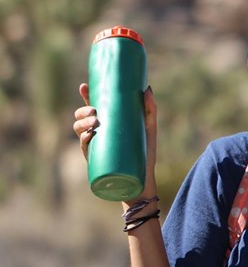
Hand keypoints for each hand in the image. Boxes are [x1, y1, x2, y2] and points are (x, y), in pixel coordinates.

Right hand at [73, 84, 158, 201]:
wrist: (143, 180)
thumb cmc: (146, 154)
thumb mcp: (149, 130)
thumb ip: (149, 110)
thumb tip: (147, 88)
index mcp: (108, 123)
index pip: (92, 106)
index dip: (85, 95)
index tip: (84, 86)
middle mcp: (98, 133)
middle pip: (81, 116)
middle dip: (83, 109)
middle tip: (94, 110)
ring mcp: (95, 146)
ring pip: (79, 129)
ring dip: (82, 122)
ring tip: (95, 122)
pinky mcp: (94, 159)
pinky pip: (84, 148)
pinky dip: (84, 139)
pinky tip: (88, 135)